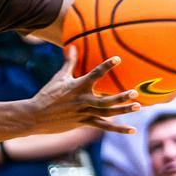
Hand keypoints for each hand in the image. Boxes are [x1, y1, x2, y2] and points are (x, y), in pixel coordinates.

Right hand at [25, 47, 141, 135]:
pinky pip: (105, 126)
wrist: (36, 116)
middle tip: (135, 92)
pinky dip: (119, 129)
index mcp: (78, 87)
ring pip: (107, 113)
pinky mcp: (84, 123)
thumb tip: (72, 46)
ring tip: (138, 106)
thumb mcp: (59, 77)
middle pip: (105, 101)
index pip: (94, 74)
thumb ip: (69, 62)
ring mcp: (84, 114)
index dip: (106, 66)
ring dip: (123, 110)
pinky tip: (132, 130)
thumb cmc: (48, 94)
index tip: (118, 59)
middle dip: (121, 97)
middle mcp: (83, 101)